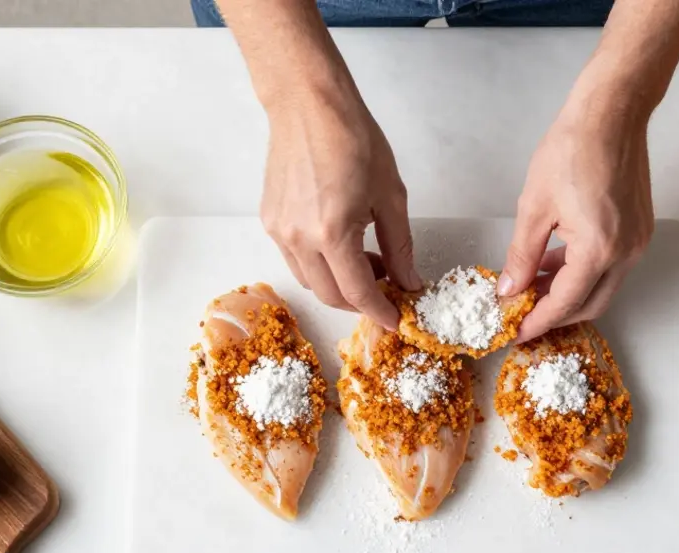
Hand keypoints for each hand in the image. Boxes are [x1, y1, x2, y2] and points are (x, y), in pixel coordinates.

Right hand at [260, 94, 420, 329]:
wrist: (308, 105)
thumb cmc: (352, 138)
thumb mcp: (390, 195)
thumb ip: (400, 246)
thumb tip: (408, 281)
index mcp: (331, 232)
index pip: (357, 292)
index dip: (379, 311)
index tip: (395, 319)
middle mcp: (298, 238)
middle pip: (330, 295)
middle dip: (361, 301)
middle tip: (387, 288)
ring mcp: (279, 231)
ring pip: (310, 281)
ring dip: (339, 284)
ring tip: (367, 261)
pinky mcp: (270, 220)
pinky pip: (295, 260)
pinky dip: (320, 265)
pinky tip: (341, 244)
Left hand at [499, 98, 654, 343]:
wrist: (611, 113)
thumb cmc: (572, 149)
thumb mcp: (534, 206)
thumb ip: (522, 255)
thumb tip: (510, 290)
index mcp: (599, 249)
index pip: (566, 303)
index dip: (538, 322)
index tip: (516, 332)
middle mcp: (626, 252)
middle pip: (591, 304)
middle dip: (556, 314)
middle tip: (523, 313)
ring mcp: (638, 241)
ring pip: (602, 286)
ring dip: (569, 291)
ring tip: (532, 285)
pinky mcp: (640, 228)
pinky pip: (611, 265)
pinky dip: (584, 271)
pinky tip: (555, 260)